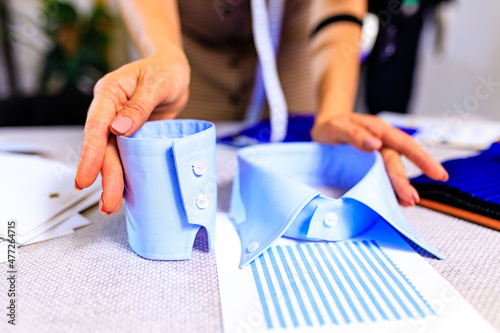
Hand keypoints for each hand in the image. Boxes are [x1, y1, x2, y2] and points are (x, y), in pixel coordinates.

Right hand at [74, 47, 189, 213]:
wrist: (174, 71)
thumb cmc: (164, 70)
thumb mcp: (156, 83)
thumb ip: (139, 105)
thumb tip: (120, 128)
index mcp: (110, 93)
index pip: (96, 125)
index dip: (91, 154)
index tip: (86, 177)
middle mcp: (110, 111)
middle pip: (104, 147)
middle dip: (105, 176)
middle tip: (107, 203)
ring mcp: (120, 124)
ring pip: (113, 156)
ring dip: (112, 180)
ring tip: (111, 205)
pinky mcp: (133, 135)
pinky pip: (126, 156)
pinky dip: (125, 174)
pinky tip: (124, 191)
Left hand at [311, 113, 448, 205]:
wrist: (324, 129)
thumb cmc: (333, 126)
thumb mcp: (338, 127)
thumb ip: (355, 134)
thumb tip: (375, 143)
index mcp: (379, 130)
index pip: (403, 144)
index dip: (421, 158)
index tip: (436, 173)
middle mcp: (382, 143)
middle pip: (397, 163)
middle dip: (405, 182)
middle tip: (412, 199)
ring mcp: (378, 156)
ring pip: (392, 172)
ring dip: (400, 188)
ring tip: (407, 203)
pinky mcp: (370, 167)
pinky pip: (382, 178)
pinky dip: (389, 190)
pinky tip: (396, 201)